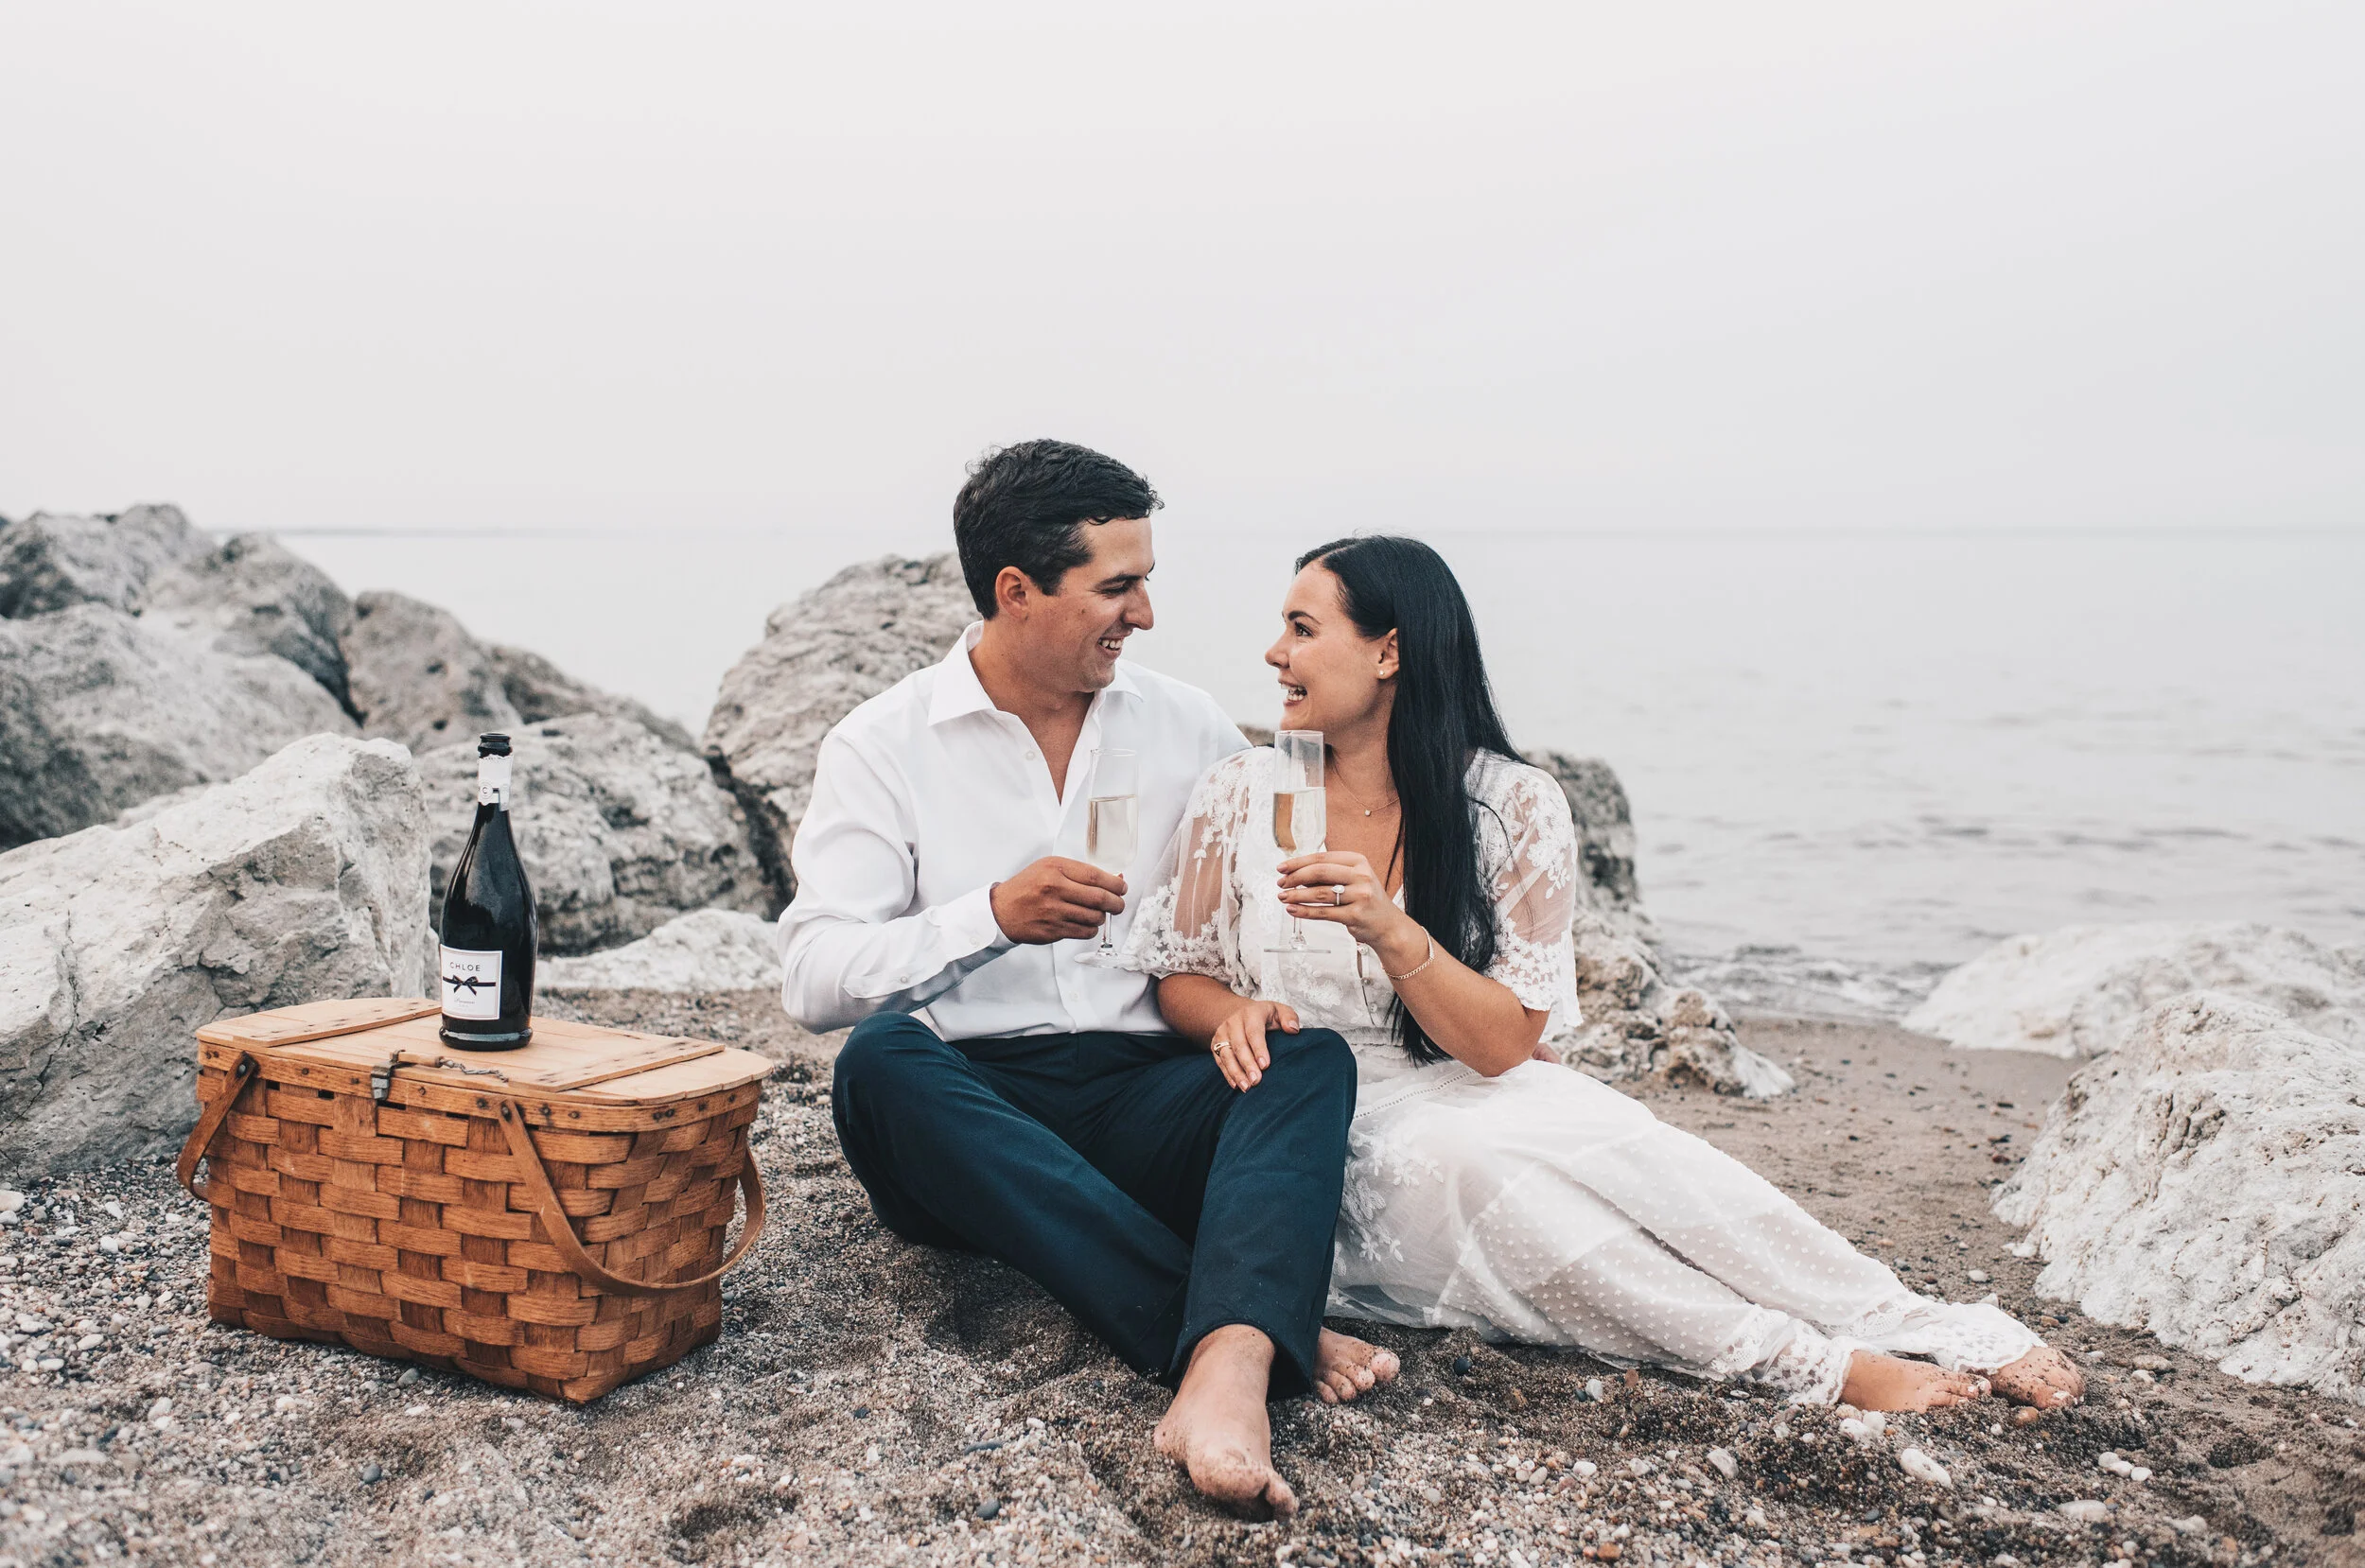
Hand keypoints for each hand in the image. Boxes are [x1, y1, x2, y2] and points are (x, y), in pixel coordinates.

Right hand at [990, 857, 1125, 944]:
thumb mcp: (1048, 868)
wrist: (1002, 910)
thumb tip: (1111, 879)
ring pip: (1094, 917)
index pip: (1095, 876)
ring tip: (1098, 913)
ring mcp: (1054, 911)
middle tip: (1119, 904)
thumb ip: (1077, 872)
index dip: (1115, 884)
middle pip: (1099, 898)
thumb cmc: (1027, 887)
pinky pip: (1084, 932)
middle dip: (1116, 903)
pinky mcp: (1053, 930)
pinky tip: (1087, 923)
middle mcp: (1055, 889)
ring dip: (1102, 917)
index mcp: (1055, 869)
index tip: (1122, 887)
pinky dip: (1091, 929)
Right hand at [1208, 999, 1299, 1091]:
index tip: (1265, 1065)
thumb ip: (1289, 1017)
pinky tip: (1236, 1085)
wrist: (1243, 1013)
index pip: (1254, 1032)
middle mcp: (1233, 1022)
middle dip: (1247, 1064)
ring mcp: (1222, 1033)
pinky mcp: (1215, 1044)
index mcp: (1251, 1013)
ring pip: (1226, 1054)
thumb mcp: (1280, 1011)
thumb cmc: (1266, 1017)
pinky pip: (1219, 1060)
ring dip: (1235, 1072)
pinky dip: (1227, 1074)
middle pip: (1239, 1045)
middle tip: (1256, 1081)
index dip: (1259, 1049)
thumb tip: (1293, 1030)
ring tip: (1246, 1087)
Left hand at [1276, 850, 1418, 954]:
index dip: (1298, 862)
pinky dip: (1304, 911)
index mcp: (1358, 861)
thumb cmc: (1366, 899)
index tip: (1282, 867)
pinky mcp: (1355, 915)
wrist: (1387, 925)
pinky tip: (1293, 909)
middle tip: (1281, 883)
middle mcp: (1361, 876)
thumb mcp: (1354, 878)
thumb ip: (1329, 874)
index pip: (1322, 857)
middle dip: (1295, 877)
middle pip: (1320, 872)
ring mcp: (1360, 896)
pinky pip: (1323, 912)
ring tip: (1283, 897)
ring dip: (1296, 895)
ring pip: (1319, 893)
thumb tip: (1295, 873)